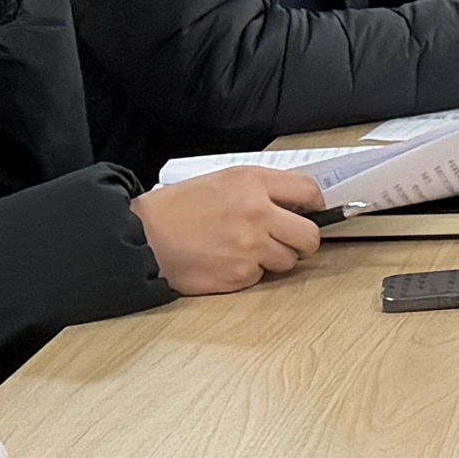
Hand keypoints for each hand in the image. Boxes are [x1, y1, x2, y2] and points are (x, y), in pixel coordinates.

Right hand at [134, 164, 327, 295]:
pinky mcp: (239, 276)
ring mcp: (250, 248)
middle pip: (310, 236)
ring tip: (245, 249)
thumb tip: (297, 203)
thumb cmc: (177, 208)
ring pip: (289, 261)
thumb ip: (262, 189)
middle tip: (287, 239)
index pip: (309, 192)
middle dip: (302, 240)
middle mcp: (257, 214)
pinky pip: (261, 277)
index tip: (312, 211)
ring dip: (274, 259)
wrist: (143, 237)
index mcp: (252, 183)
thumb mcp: (222, 181)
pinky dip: (249, 273)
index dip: (315, 205)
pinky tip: (227, 260)